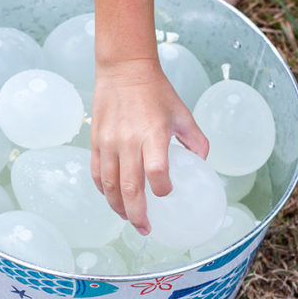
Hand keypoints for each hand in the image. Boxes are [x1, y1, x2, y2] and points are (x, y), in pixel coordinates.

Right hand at [90, 58, 208, 234]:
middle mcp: (129, 141)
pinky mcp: (96, 141)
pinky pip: (97, 173)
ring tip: (128, 218)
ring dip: (118, 207)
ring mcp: (109, 142)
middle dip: (137, 214)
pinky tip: (112, 198)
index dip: (163, 189)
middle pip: (130, 188)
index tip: (169, 193)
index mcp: (154, 134)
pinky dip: (103, 190)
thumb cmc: (156, 91)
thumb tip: (201, 163)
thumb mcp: (182, 113)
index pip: (157, 172)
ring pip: (109, 186)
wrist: (123, 69)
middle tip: (145, 229)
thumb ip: (196, 140)